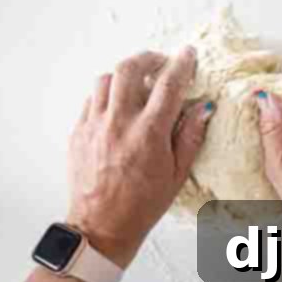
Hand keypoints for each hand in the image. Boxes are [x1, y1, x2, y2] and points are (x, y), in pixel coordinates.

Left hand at [65, 46, 212, 267]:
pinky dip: (106, 95)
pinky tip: (116, 106)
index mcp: (148, 133)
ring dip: (124, 76)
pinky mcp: (78, 130)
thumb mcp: (176, 175)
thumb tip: (203, 107)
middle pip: (130, 68)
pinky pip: (91, 99)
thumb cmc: (143, 205)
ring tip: (136, 84)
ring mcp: (94, 124)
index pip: (168, 85)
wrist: (101, 228)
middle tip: (159, 62)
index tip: (188, 54)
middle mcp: (119, 122)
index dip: (181, 65)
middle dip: (148, 58)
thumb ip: (190, 136)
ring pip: (106, 79)